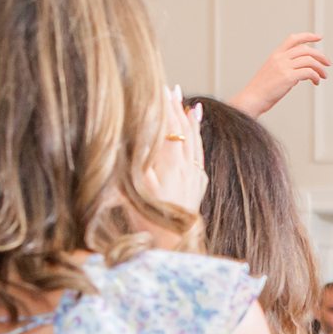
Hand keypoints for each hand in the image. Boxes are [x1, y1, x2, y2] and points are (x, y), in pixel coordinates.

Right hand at [143, 86, 206, 215]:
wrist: (173, 246)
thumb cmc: (147, 221)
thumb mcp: (135, 189)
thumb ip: (137, 160)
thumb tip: (133, 136)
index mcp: (170, 166)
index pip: (168, 128)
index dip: (162, 107)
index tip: (157, 88)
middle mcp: (186, 167)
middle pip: (182, 130)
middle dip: (175, 107)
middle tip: (169, 87)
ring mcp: (195, 175)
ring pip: (194, 140)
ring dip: (188, 119)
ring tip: (185, 101)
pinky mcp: (199, 184)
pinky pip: (199, 153)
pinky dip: (197, 137)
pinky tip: (196, 130)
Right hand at [231, 32, 328, 115]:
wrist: (252, 98)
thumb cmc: (262, 90)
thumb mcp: (273, 72)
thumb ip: (286, 68)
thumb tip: (302, 71)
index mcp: (275, 55)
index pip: (293, 39)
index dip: (307, 36)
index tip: (319, 37)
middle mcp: (280, 58)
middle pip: (306, 49)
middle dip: (320, 55)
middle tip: (328, 63)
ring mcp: (284, 67)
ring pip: (309, 60)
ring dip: (320, 68)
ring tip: (324, 76)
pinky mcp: (288, 77)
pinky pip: (309, 72)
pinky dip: (316, 76)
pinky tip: (316, 82)